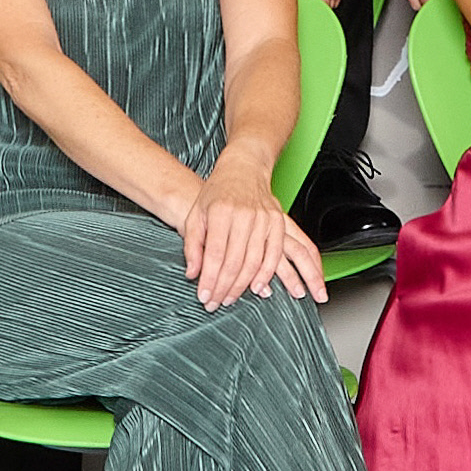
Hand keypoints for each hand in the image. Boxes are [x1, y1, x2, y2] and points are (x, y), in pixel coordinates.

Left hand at [178, 152, 321, 307]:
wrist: (244, 169)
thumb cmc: (217, 192)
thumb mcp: (196, 214)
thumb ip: (192, 245)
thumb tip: (193, 273)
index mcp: (220, 211)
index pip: (215, 254)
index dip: (210, 279)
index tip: (204, 295)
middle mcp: (244, 215)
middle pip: (235, 262)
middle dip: (224, 288)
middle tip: (215, 302)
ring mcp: (264, 218)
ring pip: (254, 262)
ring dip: (242, 286)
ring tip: (231, 298)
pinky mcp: (277, 222)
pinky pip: (275, 254)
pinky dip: (267, 274)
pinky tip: (258, 287)